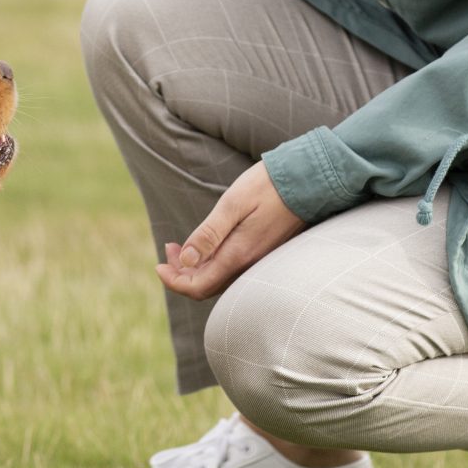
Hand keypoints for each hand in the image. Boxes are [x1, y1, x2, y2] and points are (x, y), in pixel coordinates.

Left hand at [157, 163, 305, 299]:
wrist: (308, 181)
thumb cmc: (267, 187)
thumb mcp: (232, 205)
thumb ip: (208, 234)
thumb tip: (184, 261)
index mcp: (238, 255)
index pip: (198, 286)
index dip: (174, 281)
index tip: (159, 263)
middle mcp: (249, 265)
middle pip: (207, 286)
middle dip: (181, 273)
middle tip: (168, 249)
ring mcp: (258, 261)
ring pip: (219, 279)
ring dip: (195, 267)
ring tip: (179, 246)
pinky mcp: (264, 253)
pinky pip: (231, 269)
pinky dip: (212, 262)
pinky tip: (206, 245)